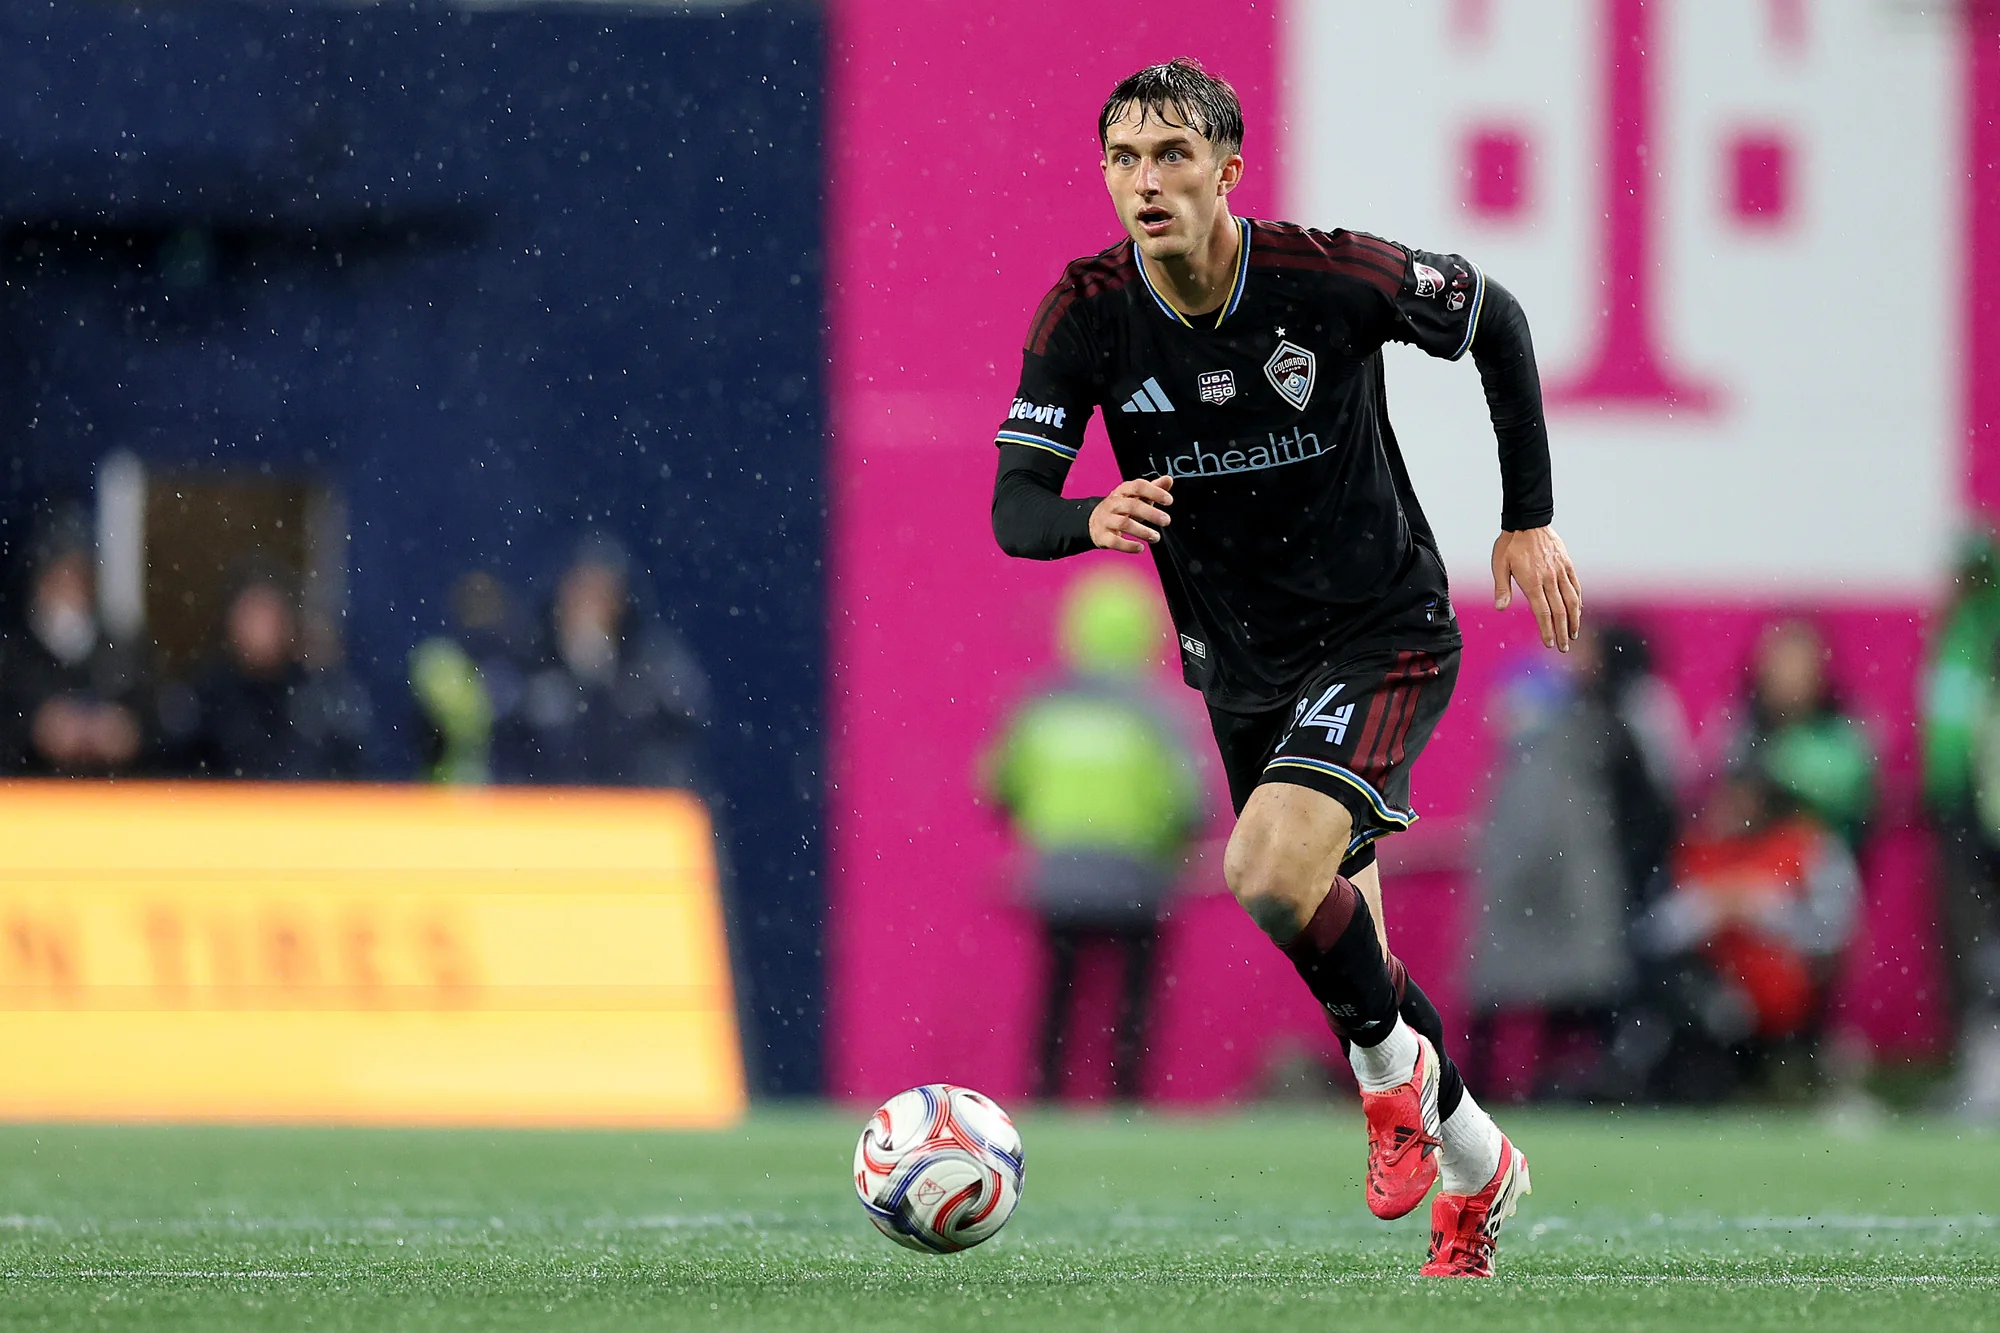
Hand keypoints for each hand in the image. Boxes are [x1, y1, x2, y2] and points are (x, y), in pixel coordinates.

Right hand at [1090, 475, 1173, 552]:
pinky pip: (1115, 541)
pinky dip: (1129, 546)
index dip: (1155, 492)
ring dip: (1143, 531)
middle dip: (1151, 513)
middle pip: (1132, 506)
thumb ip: (1152, 488)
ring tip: (1156, 537)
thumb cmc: (1121, 508)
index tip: (1169, 501)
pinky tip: (1140, 548)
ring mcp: (1106, 520)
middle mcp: (1113, 504)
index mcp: (1123, 491)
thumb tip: (1168, 480)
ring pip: (1124, 524)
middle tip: (1166, 520)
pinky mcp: (1102, 536)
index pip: (1138, 486)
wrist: (1094, 522)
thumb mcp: (1136, 497)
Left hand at [1491, 526, 1581, 651]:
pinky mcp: (1567, 564)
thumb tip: (1500, 609)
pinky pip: (1576, 585)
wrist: (1527, 520)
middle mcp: (1549, 578)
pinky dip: (1578, 600)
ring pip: (1572, 600)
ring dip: (1574, 620)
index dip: (1547, 630)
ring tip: (1573, 634)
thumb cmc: (1509, 544)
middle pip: (1559, 611)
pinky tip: (1578, 611)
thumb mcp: (1499, 565)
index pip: (1543, 612)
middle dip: (1561, 632)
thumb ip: (1502, 588)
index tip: (1549, 644)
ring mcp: (1560, 571)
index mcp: (1532, 581)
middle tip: (1563, 647)